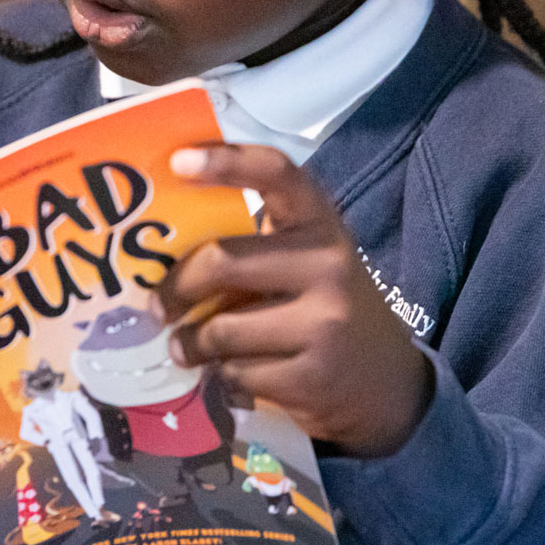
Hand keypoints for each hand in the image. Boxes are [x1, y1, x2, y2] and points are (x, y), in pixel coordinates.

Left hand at [159, 145, 433, 458]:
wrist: (387, 382)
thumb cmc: (325, 308)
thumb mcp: (306, 263)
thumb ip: (252, 247)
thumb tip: (161, 254)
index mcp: (321, 222)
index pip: (276, 174)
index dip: (226, 162)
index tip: (178, 161)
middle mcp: (329, 263)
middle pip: (223, 262)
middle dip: (177, 289)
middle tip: (157, 306)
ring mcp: (326, 321)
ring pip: (221, 329)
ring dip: (191, 344)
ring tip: (185, 348)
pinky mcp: (314, 375)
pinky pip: (237, 373)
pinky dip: (223, 377)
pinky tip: (234, 374)